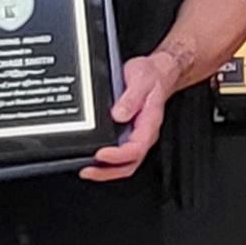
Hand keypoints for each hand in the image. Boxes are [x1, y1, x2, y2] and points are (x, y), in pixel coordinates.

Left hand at [82, 51, 177, 182]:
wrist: (158, 72)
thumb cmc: (151, 76)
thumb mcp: (140, 80)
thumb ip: (130, 98)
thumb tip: (118, 115)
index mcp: (149, 124)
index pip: (135, 148)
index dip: (117, 155)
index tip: (101, 154)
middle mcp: (143, 134)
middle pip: (129, 164)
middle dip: (107, 172)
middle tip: (88, 170)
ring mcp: (135, 135)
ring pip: (124, 163)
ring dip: (105, 170)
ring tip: (87, 169)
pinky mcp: (127, 133)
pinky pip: (119, 154)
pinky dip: (105, 162)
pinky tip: (92, 158)